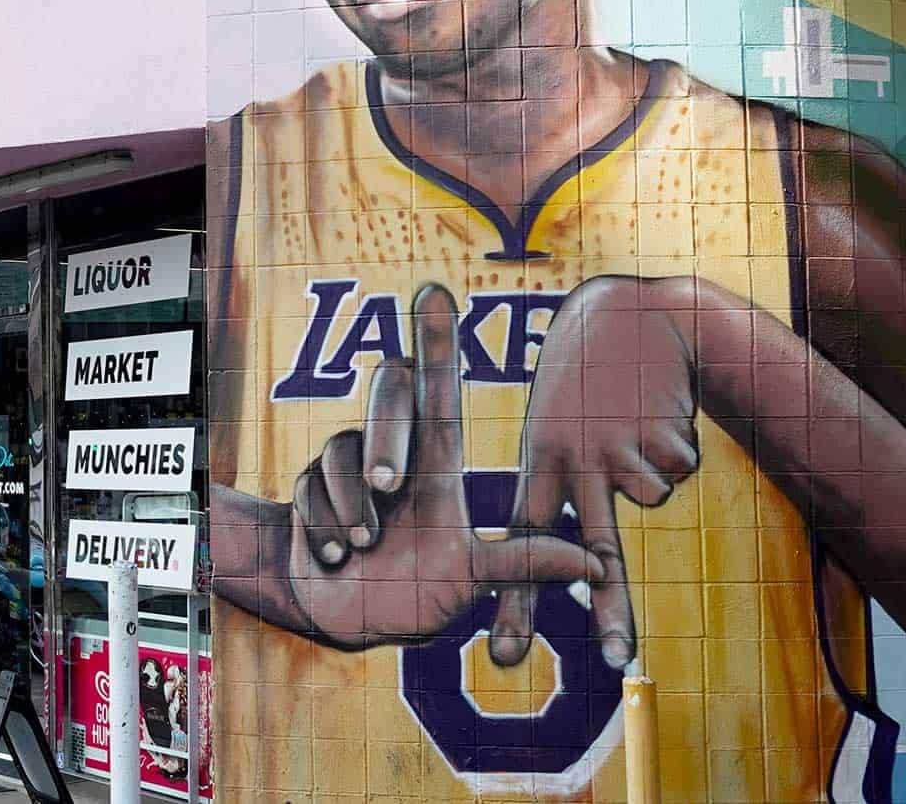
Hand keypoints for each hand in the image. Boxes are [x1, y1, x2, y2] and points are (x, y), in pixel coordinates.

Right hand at [284, 285, 604, 646]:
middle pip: (387, 396)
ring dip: (351, 506)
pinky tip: (334, 555)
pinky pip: (309, 488)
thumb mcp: (473, 579)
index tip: (433, 292)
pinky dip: (323, 526)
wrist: (348, 614)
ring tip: (363, 548)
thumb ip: (523, 564)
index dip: (435, 341)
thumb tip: (596, 565)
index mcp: (437, 465)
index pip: (437, 391)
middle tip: (387, 485)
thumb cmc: (420, 593)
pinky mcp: (311, 487)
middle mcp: (392, 453)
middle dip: (384, 435)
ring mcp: (348, 467)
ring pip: (340, 453)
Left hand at [489, 275, 700, 670]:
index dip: (517, 602)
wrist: (632, 314)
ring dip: (658, 466)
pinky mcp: (656, 431)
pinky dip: (679, 444)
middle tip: (613, 662)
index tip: (506, 656)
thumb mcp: (560, 427)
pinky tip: (657, 407)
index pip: (521, 545)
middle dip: (607, 608)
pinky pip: (680, 469)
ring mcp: (617, 448)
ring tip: (635, 420)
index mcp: (539, 462)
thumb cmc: (587, 380)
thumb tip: (595, 571)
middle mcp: (573, 460)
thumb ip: (568, 491)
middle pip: (593, 549)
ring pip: (653, 499)